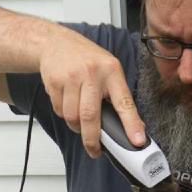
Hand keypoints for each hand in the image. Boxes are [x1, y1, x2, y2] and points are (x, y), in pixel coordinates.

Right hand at [38, 26, 145, 156]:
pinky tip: (67, 102)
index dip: (131, 124)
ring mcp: (71, 77)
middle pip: (90, 116)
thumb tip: (134, 126)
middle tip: (95, 150)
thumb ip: (119, 96)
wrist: (56, 42)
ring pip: (72, 117)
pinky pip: (59, 111)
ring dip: (76, 126)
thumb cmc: (87, 59)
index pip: (124, 102)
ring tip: (79, 118)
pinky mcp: (55, 82)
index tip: (137, 141)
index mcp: (111, 71)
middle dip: (92, 139)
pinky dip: (64, 114)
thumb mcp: (109, 70)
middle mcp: (92, 73)